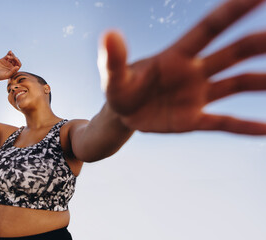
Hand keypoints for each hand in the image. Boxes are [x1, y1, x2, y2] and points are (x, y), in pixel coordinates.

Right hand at [0, 51, 21, 80]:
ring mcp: (8, 62)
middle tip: (13, 57)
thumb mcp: (6, 75)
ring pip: (12, 57)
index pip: (18, 64)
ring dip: (12, 55)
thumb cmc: (0, 77)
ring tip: (10, 54)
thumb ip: (12, 71)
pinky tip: (10, 52)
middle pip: (15, 60)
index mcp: (14, 70)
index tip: (16, 59)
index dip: (18, 61)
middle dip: (15, 58)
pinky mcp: (4, 59)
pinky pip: (7, 55)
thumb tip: (17, 67)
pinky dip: (9, 53)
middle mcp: (11, 65)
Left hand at [100, 0, 265, 134]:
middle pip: (233, 53)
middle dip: (257, 43)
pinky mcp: (194, 119)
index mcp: (176, 56)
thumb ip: (113, 58)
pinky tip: (265, 129)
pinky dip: (244, 126)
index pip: (209, 29)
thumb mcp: (113, 76)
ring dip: (260, 81)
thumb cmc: (119, 88)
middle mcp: (193, 71)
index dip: (232, 11)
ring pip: (236, 83)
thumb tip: (109, 34)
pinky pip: (223, 122)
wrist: (121, 114)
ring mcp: (196, 95)